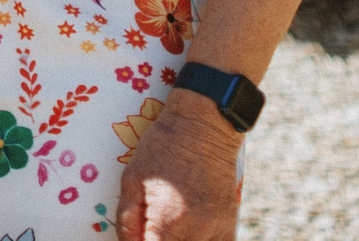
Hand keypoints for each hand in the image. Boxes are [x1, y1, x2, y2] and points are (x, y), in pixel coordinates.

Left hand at [116, 92, 243, 239]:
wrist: (204, 129)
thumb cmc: (162, 149)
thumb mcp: (131, 179)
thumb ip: (127, 221)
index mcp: (168, 222)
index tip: (137, 239)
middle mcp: (197, 233)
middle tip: (148, 231)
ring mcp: (218, 232)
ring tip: (168, 229)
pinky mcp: (231, 227)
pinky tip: (188, 234)